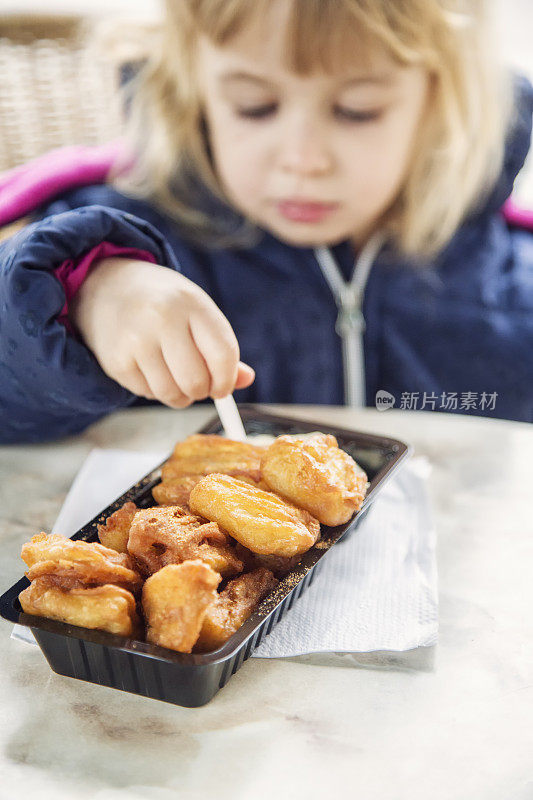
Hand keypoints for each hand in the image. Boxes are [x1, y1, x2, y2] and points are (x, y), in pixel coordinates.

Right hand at [69, 257, 254, 406]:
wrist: (109, 287)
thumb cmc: (165, 305)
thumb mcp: (197, 312)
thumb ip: (221, 348)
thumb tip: (247, 379)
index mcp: (192, 303)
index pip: (223, 355)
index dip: (227, 380)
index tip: (222, 387)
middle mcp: (163, 319)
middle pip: (197, 381)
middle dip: (201, 391)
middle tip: (197, 384)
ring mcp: (136, 340)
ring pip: (171, 394)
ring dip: (179, 396)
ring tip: (174, 377)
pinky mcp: (117, 361)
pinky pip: (147, 393)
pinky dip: (154, 390)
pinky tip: (150, 369)